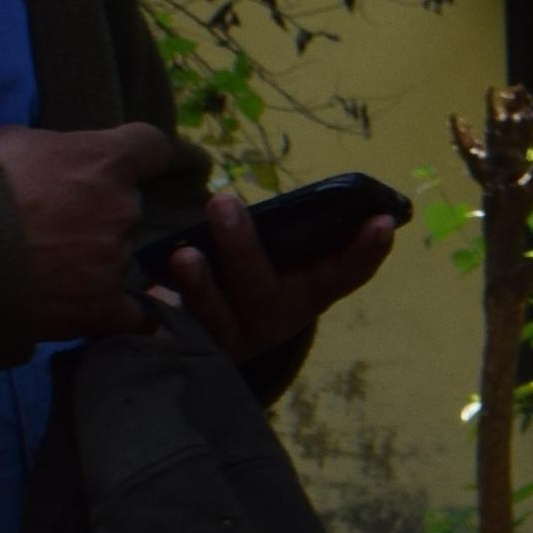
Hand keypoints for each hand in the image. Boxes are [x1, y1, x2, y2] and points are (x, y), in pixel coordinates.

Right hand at [0, 119, 179, 340]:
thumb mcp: (13, 143)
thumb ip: (51, 153)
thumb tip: (52, 164)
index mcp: (105, 160)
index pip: (152, 148)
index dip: (139, 156)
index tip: (124, 166)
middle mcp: (122, 207)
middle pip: (126, 208)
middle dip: (97, 213)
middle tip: (53, 224)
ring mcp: (114, 259)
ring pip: (117, 256)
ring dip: (91, 259)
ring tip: (43, 268)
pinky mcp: (100, 305)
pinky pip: (131, 314)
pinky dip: (117, 312)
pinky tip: (97, 310)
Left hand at [158, 187, 399, 364]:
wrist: (193, 330)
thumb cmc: (244, 270)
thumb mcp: (276, 252)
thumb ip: (288, 227)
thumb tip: (312, 184)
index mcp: (307, 292)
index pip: (346, 274)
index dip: (366, 251)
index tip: (381, 220)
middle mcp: (274, 319)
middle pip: (264, 292)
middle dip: (243, 249)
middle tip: (223, 202)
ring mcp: (230, 338)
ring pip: (217, 316)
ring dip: (201, 284)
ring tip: (184, 254)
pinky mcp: (189, 347)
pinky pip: (176, 328)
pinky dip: (163, 303)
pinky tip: (152, 279)